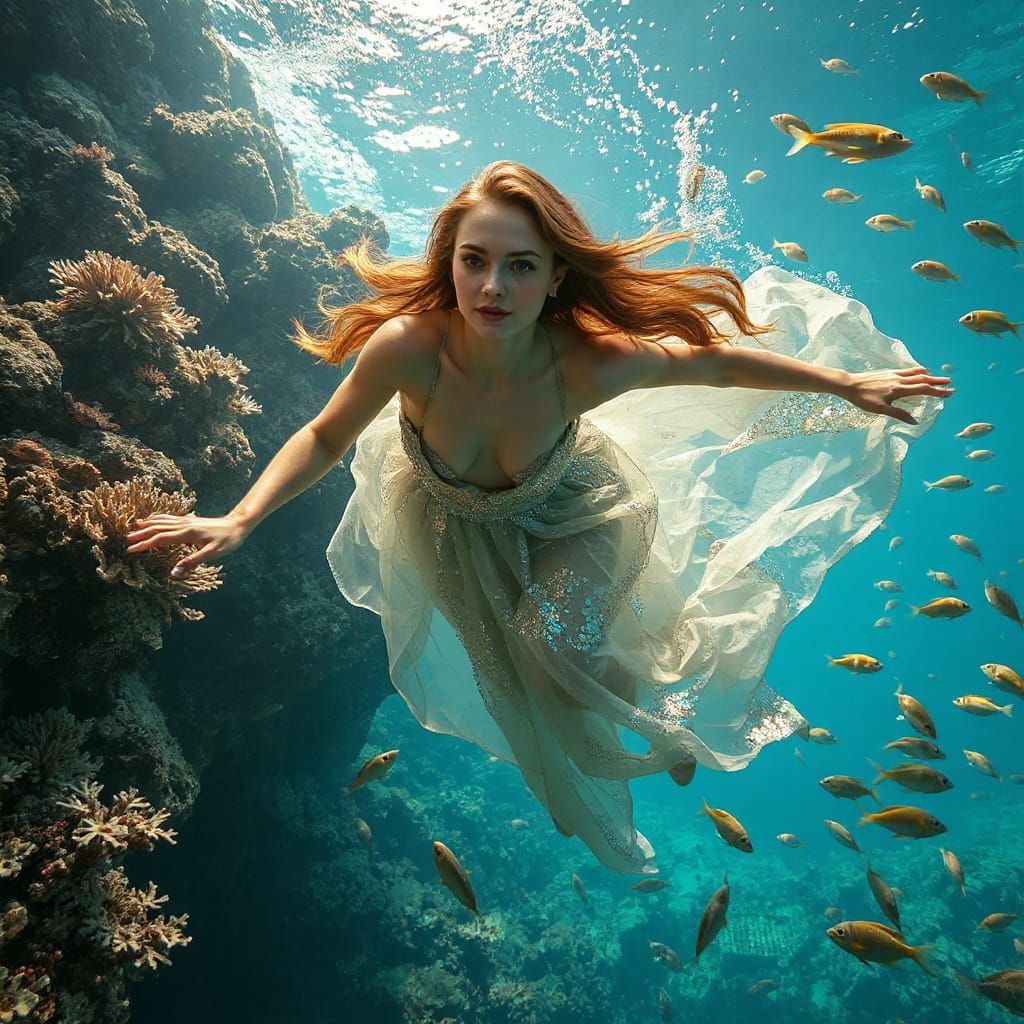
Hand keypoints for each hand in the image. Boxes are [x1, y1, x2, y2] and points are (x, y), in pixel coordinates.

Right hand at [125, 512, 250, 577]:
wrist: (238, 525)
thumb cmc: (227, 541)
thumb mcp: (212, 554)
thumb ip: (191, 563)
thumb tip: (173, 573)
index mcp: (187, 534)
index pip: (160, 539)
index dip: (144, 545)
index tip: (130, 550)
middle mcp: (184, 525)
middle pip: (157, 528)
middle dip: (140, 534)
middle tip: (126, 540)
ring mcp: (187, 521)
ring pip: (162, 521)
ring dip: (147, 525)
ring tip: (133, 528)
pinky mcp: (190, 520)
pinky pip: (169, 518)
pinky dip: (158, 518)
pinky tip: (153, 519)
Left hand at [841, 365, 952, 424]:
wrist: (849, 384)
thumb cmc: (863, 399)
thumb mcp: (880, 410)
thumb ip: (898, 414)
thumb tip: (914, 421)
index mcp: (899, 389)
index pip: (923, 389)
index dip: (937, 391)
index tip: (950, 393)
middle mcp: (899, 379)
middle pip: (923, 379)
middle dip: (937, 382)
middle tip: (950, 384)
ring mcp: (894, 374)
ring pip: (916, 373)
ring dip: (929, 376)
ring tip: (938, 378)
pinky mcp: (888, 372)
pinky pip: (907, 370)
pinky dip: (917, 371)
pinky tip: (918, 373)